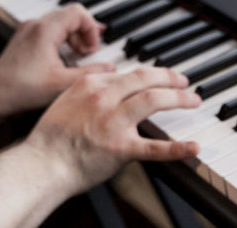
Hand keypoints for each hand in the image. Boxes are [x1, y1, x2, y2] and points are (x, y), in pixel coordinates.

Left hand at [0, 5, 114, 115]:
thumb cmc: (22, 90)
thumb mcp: (63, 83)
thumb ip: (91, 74)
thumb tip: (111, 68)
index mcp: (46, 29)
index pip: (79, 12)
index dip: (92, 30)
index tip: (92, 51)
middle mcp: (35, 24)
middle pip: (70, 15)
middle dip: (84, 33)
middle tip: (88, 54)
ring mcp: (28, 29)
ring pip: (60, 22)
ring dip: (73, 36)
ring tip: (78, 57)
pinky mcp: (24, 38)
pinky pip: (49, 30)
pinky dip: (61, 40)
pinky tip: (64, 59)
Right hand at [28, 66, 200, 195]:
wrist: (42, 163)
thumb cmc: (50, 138)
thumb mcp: (64, 100)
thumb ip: (86, 91)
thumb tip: (106, 86)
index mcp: (89, 85)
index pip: (128, 74)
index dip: (150, 75)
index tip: (160, 78)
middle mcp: (103, 98)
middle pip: (145, 79)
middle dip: (170, 78)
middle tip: (184, 82)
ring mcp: (113, 122)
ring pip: (153, 100)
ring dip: (178, 99)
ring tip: (192, 101)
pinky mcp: (120, 148)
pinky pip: (154, 147)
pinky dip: (178, 148)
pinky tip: (194, 147)